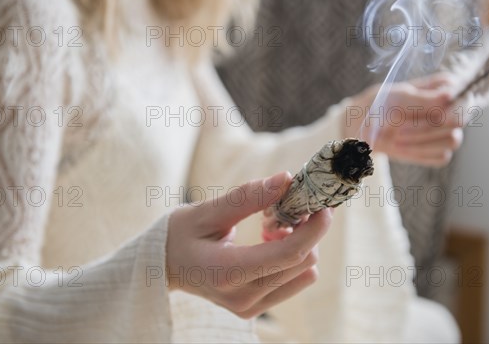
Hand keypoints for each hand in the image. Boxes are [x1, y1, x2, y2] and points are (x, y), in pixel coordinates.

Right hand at [166, 172, 332, 318]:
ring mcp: (249, 307)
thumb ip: (247, 197)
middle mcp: (242, 297)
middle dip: (306, 230)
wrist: (164, 266)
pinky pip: (294, 281)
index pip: (286, 255)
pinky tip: (269, 242)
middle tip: (291, 205)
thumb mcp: (207, 211)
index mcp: (226, 272)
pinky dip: (291, 257)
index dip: (313, 229)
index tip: (324, 205)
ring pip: (302, 272)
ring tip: (272, 226)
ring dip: (299, 243)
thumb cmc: (179, 234)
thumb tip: (286, 179)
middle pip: (301, 262)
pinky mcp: (255, 309)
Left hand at [349, 75, 463, 166]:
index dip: (446, 109)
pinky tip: (400, 147)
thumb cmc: (382, 105)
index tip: (418, 114)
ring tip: (396, 138)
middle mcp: (452, 109)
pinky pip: (442, 157)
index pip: (463, 98)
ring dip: (421, 142)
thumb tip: (449, 95)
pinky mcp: (440, 151)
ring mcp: (448, 131)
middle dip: (426, 128)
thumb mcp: (396, 99)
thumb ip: (422, 99)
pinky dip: (419, 153)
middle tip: (399, 130)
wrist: (365, 126)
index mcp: (447, 88)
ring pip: (452, 141)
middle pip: (457, 122)